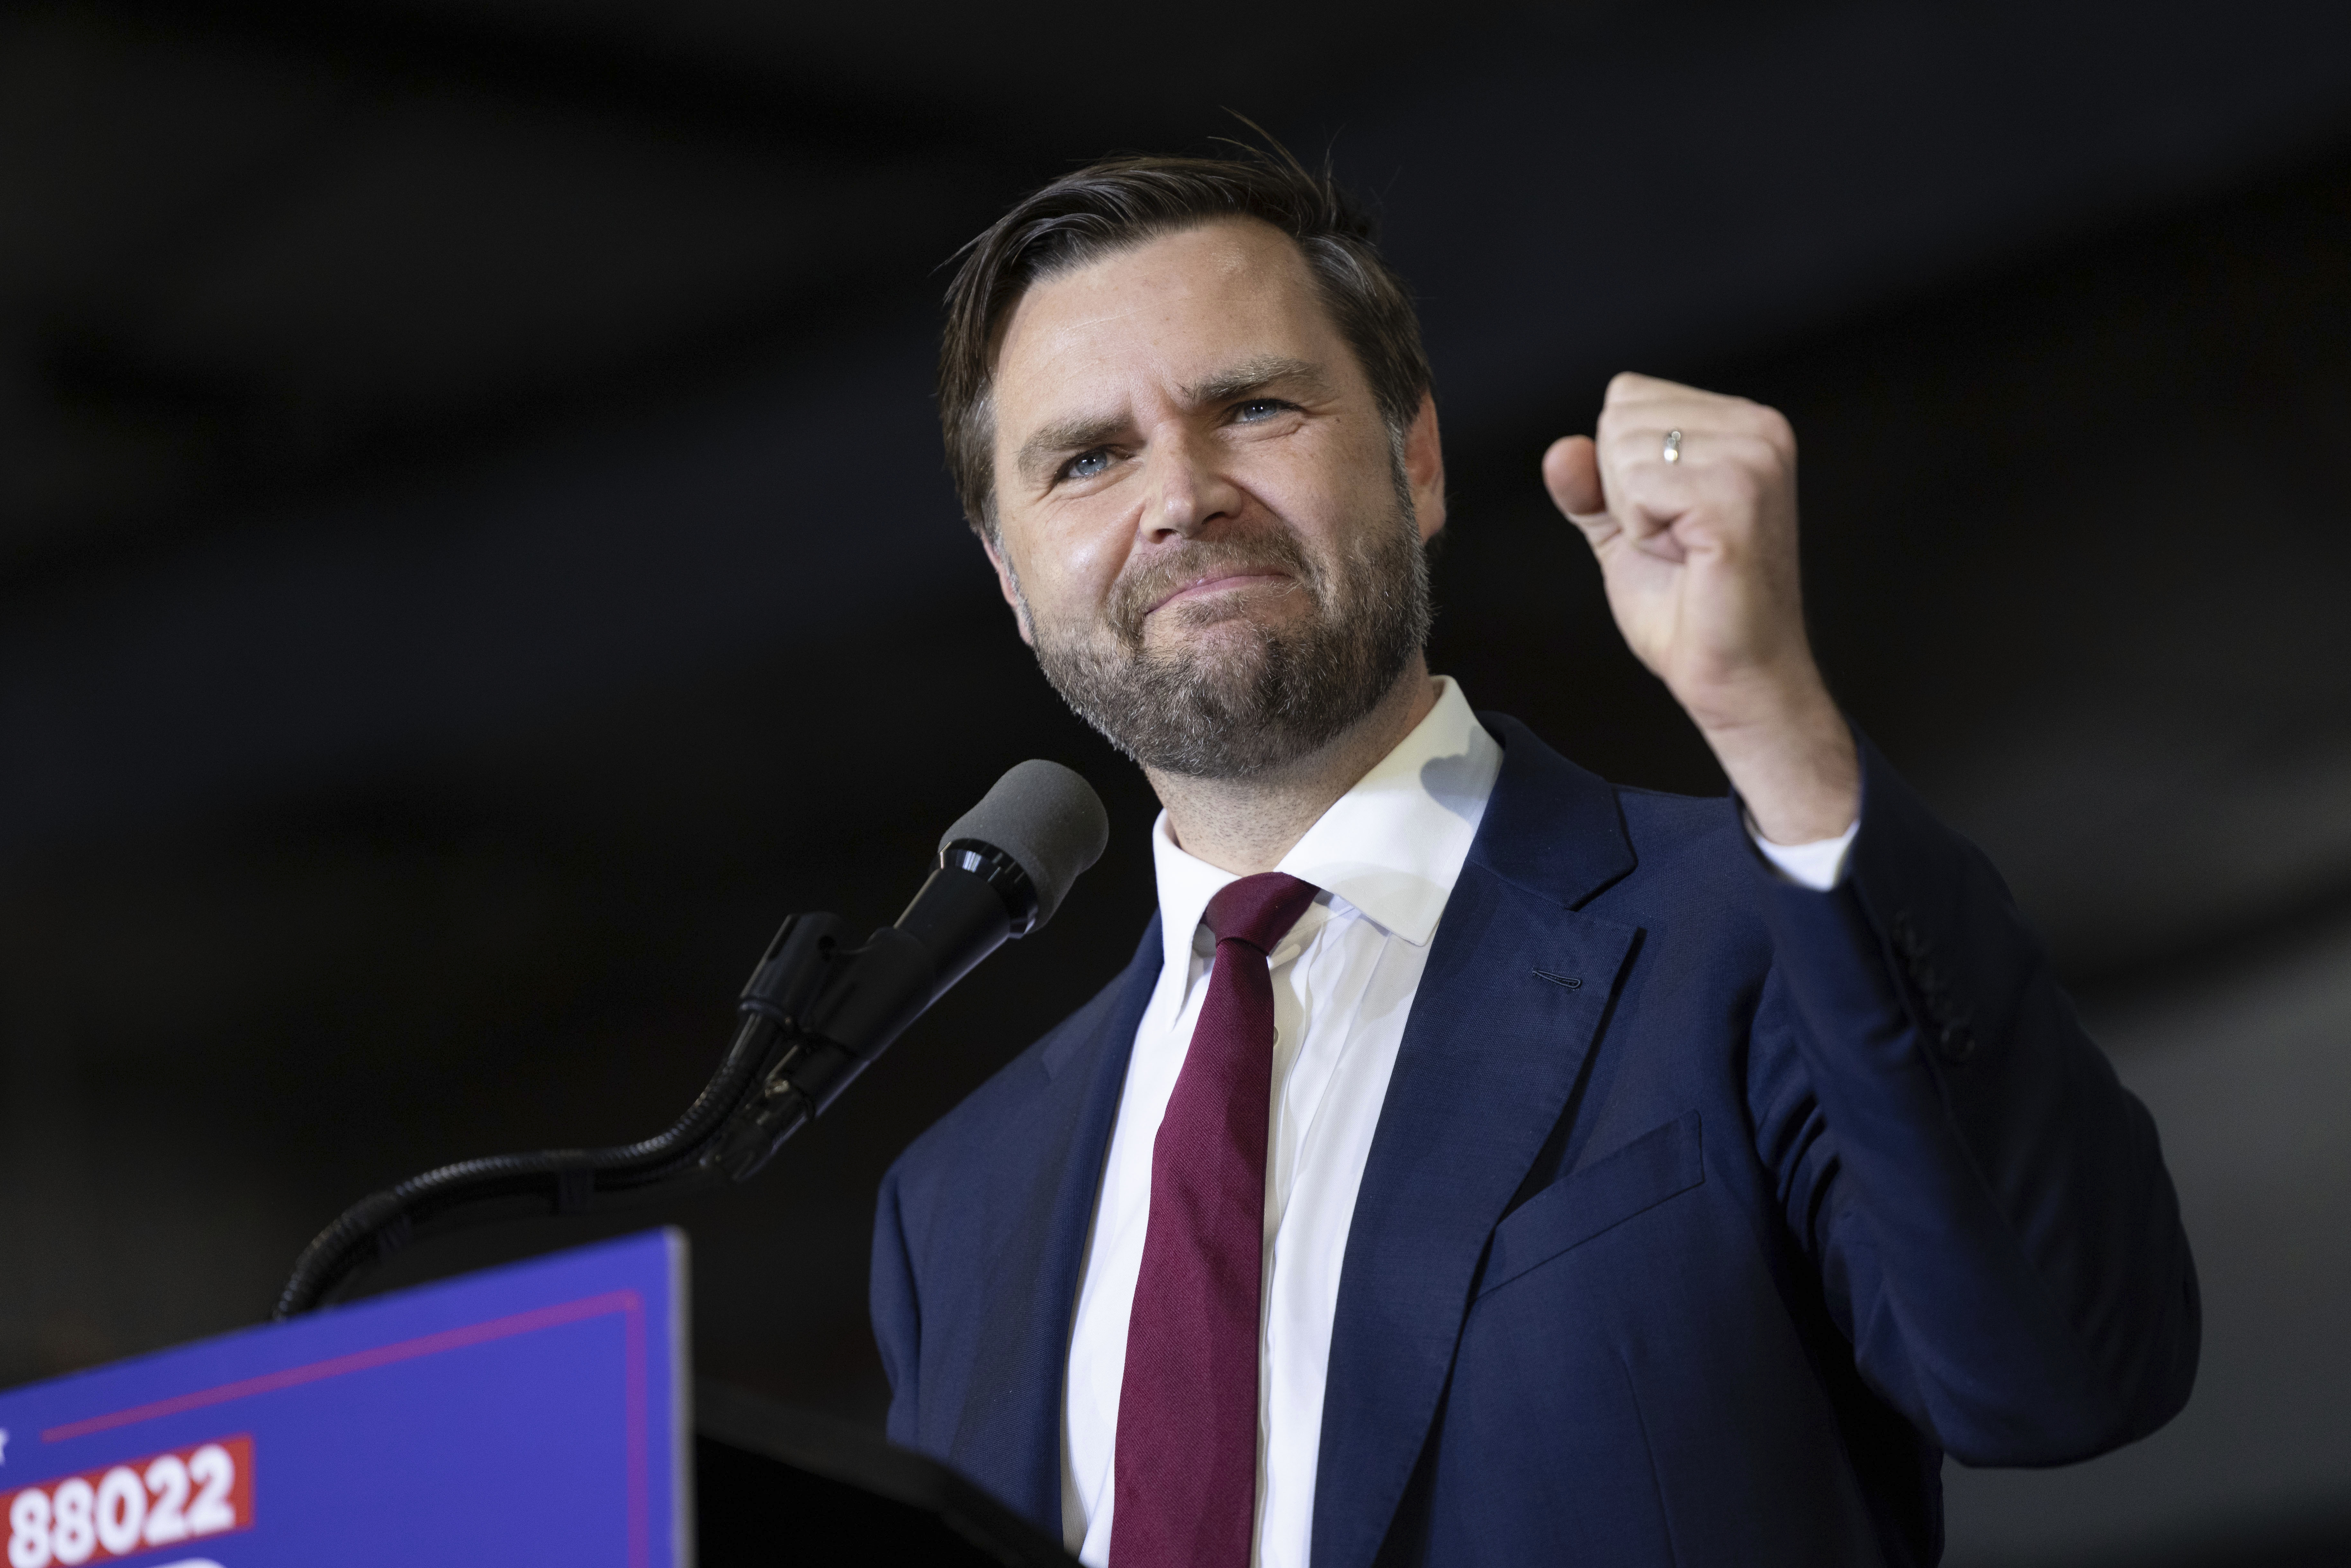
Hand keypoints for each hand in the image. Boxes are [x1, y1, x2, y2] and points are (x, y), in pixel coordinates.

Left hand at [1543, 373, 1857, 844]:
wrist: (1732, 674)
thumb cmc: (1689, 608)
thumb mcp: (1622, 529)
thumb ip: (1588, 484)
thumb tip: (1561, 449)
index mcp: (1740, 425)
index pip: (1627, 396)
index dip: (1620, 470)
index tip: (1665, 519)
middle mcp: (1758, 429)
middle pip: (1620, 416)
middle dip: (1622, 490)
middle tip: (1673, 540)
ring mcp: (1755, 458)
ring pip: (1624, 448)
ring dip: (1633, 512)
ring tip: (1681, 549)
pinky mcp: (1737, 496)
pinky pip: (1639, 486)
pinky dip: (1642, 530)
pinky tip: (1684, 556)